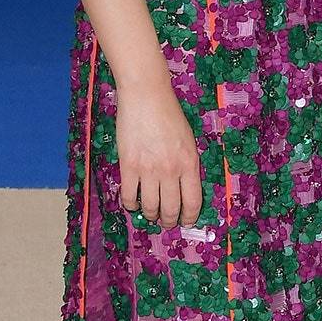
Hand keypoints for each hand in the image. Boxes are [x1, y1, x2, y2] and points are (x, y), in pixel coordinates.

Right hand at [116, 80, 201, 228]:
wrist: (147, 97)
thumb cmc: (170, 115)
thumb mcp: (189, 141)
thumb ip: (187, 164)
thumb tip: (184, 188)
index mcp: (190, 164)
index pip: (193, 201)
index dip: (190, 216)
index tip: (187, 222)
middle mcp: (171, 170)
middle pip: (171, 208)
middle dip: (169, 221)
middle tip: (166, 223)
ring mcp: (149, 170)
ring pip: (150, 206)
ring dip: (151, 215)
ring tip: (150, 215)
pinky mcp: (128, 166)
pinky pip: (129, 196)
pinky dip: (130, 204)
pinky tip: (132, 203)